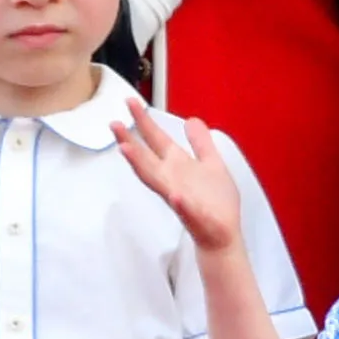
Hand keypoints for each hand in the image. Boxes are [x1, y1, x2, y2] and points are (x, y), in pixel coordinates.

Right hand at [114, 96, 243, 253]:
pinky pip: (185, 208)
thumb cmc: (216, 202)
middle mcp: (173, 179)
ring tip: (126, 149)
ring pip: (156, 180)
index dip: (145, 122)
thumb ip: (200, 143)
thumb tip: (191, 119)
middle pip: (147, 158)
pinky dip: (179, 201)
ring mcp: (180, 198)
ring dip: (141, 165)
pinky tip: (174, 194)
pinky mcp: (194, 216)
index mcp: (179, 166)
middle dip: (131, 141)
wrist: (223, 235)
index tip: (131, 103)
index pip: (157, 140)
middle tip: (115, 123)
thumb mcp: (211, 163)